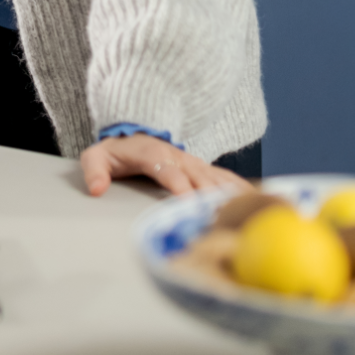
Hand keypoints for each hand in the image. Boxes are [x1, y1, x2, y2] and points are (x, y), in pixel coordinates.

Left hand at [80, 133, 248, 197]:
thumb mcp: (97, 156)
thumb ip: (94, 170)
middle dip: (212, 199)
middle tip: (225, 220)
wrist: (134, 133)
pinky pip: (226, 178)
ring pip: (217, 178)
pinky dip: (242, 189)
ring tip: (251, 213)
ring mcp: (194, 162)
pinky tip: (259, 202)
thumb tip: (96, 188)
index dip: (181, 188)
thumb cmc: (116, 151)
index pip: (169, 173)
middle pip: (200, 178)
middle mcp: (178, 157)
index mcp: (153, 155)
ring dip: (232, 195)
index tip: (191, 205)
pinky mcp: (204, 168)